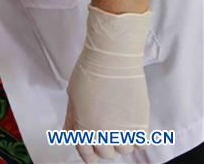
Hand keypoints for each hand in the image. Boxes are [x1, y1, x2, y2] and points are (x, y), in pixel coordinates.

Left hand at [63, 6, 152, 162]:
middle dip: (105, 145)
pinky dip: (138, 138)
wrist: (112, 59)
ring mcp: (124, 130)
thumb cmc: (88, 72)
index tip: (92, 149)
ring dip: (122, 141)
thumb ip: (73, 118)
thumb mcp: (73, 96)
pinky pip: (142, 144)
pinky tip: (133, 124)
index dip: (89, 153)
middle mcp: (104, 134)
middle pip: (106, 154)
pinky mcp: (142, 123)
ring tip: (120, 125)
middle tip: (106, 130)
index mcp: (84, 127)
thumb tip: (70, 133)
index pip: (86, 154)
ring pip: (125, 150)